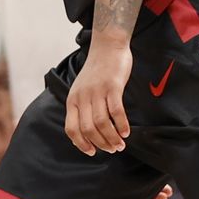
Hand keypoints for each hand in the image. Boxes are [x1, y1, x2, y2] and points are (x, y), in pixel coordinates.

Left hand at [65, 41, 131, 155]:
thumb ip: (83, 107)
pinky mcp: (112, 86)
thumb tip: (89, 131)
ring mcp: (97, 91)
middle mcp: (82, 97)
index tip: (92, 151)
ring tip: (121, 144)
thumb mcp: (82, 89)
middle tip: (113, 149)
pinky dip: (121, 124)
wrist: (107, 46)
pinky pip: (116, 111)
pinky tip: (126, 132)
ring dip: (112, 137)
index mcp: (72, 99)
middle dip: (101, 143)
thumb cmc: (97, 70)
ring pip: (102, 123)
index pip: (72, 129)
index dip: (81, 144)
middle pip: (88, 129)